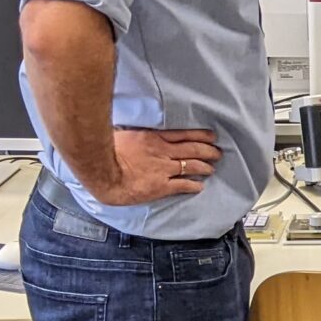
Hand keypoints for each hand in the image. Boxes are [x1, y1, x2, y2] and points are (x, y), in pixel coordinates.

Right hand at [90, 127, 221, 205]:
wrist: (103, 172)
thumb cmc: (108, 151)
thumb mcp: (125, 135)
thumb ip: (137, 135)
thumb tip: (137, 133)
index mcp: (154, 138)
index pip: (184, 135)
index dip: (201, 135)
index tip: (211, 136)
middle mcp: (163, 152)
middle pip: (193, 149)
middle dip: (208, 151)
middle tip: (218, 152)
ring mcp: (164, 169)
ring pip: (192, 166)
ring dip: (205, 167)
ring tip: (212, 168)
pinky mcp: (161, 186)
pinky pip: (182, 185)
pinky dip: (193, 186)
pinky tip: (199, 187)